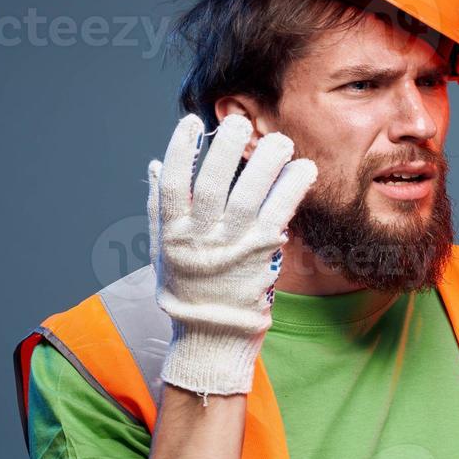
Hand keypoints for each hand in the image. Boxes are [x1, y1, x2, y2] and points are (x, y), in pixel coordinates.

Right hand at [147, 113, 316, 395]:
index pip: (172, 184)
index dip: (180, 151)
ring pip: (248, 195)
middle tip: (240, 122)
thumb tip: (155, 165)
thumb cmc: (187, 289)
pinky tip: (303, 168)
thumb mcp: (162, 251)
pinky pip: (278, 214)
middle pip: (213, 184)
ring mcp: (232, 248)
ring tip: (279, 140)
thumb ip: (159, 208)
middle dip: (226, 148)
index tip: (191, 123)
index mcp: (172, 234)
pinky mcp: (262, 257)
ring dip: (265, 162)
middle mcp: (200, 239)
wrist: (212, 337)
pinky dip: (291, 189)